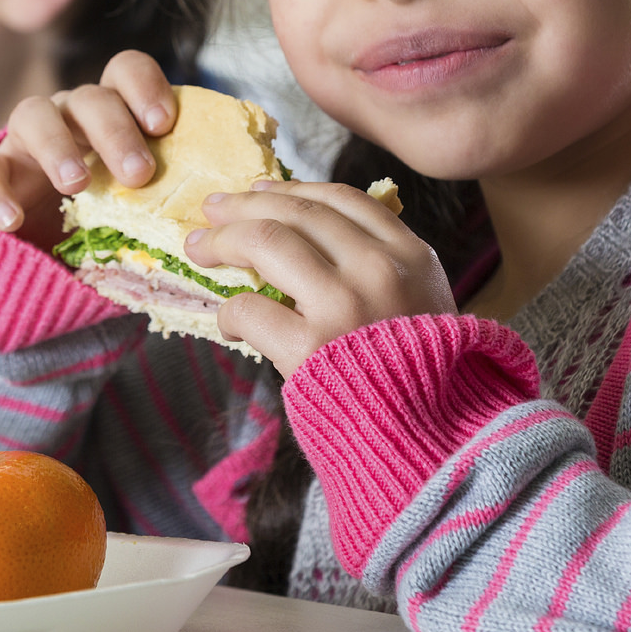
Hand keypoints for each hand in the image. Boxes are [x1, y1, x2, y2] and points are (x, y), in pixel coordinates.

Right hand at [0, 50, 176, 249]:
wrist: (47, 260)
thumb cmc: (111, 225)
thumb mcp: (146, 208)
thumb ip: (174, 197)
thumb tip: (220, 213)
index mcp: (112, 115)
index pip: (125, 72)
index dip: (144, 87)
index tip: (163, 124)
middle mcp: (68, 117)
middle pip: (89, 98)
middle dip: (115, 131)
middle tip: (139, 174)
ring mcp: (24, 142)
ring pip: (32, 113)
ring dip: (57, 145)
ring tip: (77, 184)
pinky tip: (11, 221)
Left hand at [190, 181, 454, 375]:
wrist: (430, 442)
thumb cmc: (423, 380)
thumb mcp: (425, 306)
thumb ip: (383, 270)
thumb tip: (310, 245)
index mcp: (410, 255)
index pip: (342, 199)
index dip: (293, 189)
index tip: (261, 189)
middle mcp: (378, 268)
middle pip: (298, 213)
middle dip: (246, 205)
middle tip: (214, 208)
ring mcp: (343, 304)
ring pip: (266, 241)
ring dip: (224, 240)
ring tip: (200, 246)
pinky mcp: (310, 347)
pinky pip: (250, 309)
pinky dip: (231, 311)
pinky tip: (229, 319)